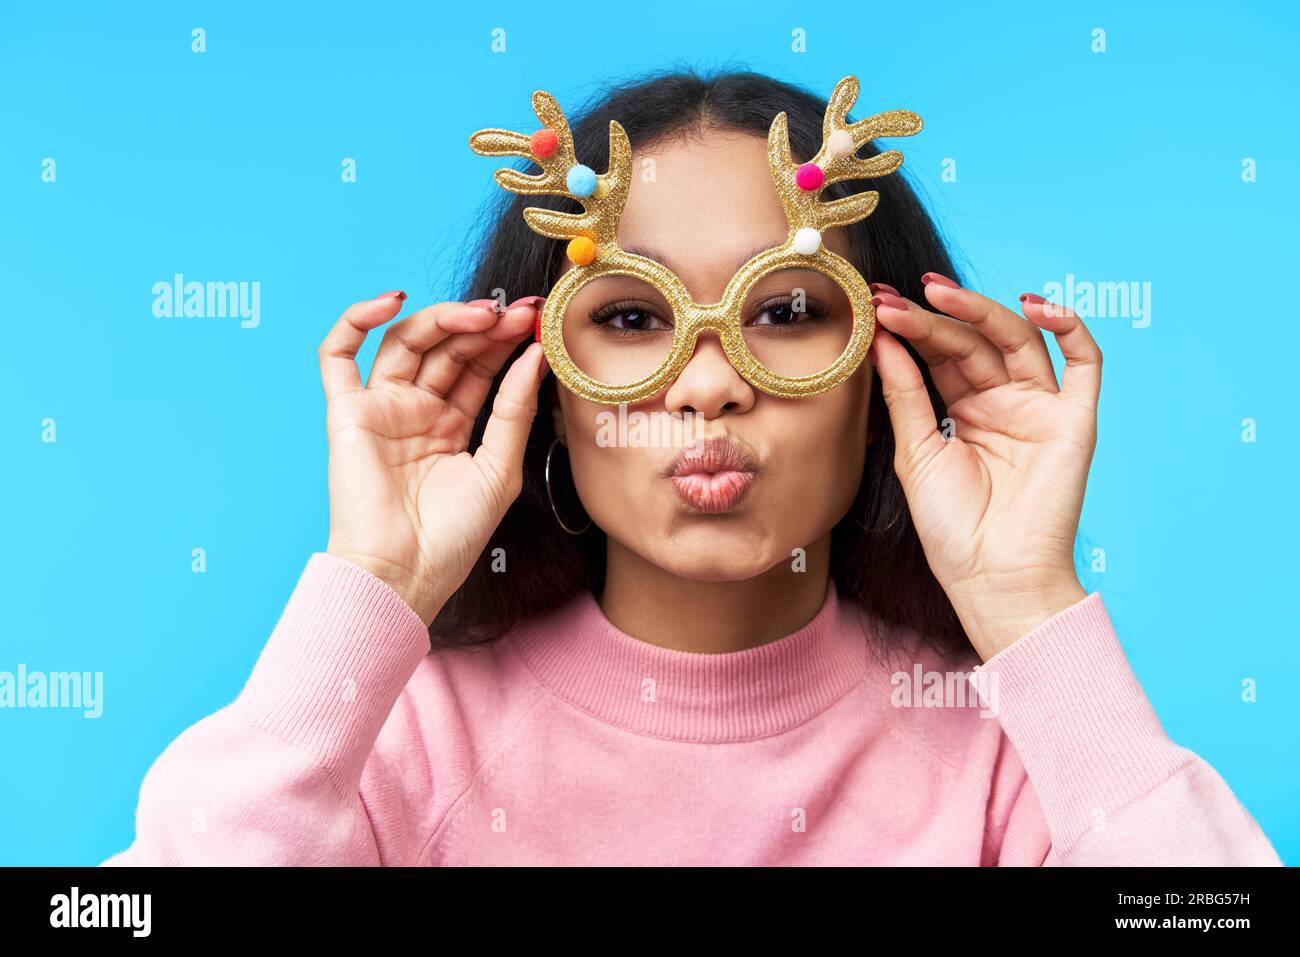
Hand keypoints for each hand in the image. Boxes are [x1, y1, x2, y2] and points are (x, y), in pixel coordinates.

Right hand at [318, 291, 547, 626]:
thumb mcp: (500, 469)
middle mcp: (417, 411)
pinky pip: (338, 354)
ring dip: (444, 319)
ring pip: (407, 342)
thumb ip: (514, 410)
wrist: (403, 574)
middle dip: (484, 325)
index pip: (481, 367)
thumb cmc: (451, 537)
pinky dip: (357, 320)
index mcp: (453, 425)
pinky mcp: (347, 411)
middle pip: (449, 349)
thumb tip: (535, 355)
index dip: (506, 341)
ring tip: (483, 314)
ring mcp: (382, 407)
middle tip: (518, 312)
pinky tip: (392, 301)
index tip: (537, 320)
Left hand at [866, 275, 1097, 660]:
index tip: (878, 306)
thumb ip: (905, 393)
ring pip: (1018, 341)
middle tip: (897, 299)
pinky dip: (1069, 328)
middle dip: (935, 317)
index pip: (940, 354)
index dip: (912, 329)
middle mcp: (1004, 403)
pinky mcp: (1075, 421)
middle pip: (973, 343)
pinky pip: (1085, 364)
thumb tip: (881, 338)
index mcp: (964, 411)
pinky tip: (1036, 305)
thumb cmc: (951, 527)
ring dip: (982, 311)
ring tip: (939, 293)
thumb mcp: (916, 452)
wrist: (992, 577)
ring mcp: (1040, 408)